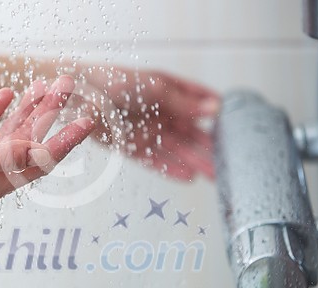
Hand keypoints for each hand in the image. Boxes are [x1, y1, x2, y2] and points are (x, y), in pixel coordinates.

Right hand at [0, 75, 93, 203]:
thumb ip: (8, 154)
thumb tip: (43, 150)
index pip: (40, 161)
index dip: (66, 140)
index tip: (86, 122)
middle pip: (29, 141)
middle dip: (49, 114)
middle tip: (67, 86)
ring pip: (10, 130)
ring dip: (28, 108)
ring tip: (47, 85)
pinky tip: (9, 93)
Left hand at [83, 67, 219, 180]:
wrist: (81, 95)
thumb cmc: (116, 81)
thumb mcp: (156, 88)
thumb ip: (184, 102)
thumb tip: (216, 108)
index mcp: (168, 92)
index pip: (198, 103)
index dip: (216, 114)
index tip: (236, 127)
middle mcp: (159, 113)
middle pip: (189, 133)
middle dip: (209, 147)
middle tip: (229, 162)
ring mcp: (146, 130)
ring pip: (175, 150)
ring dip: (194, 162)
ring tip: (214, 175)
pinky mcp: (131, 146)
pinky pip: (154, 160)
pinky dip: (171, 168)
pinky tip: (188, 177)